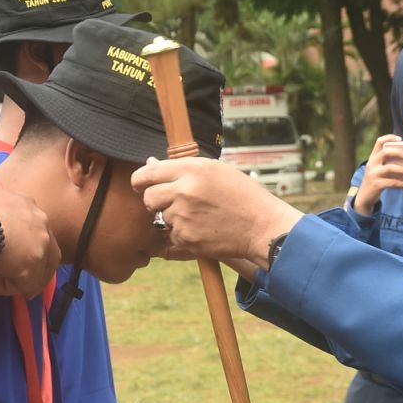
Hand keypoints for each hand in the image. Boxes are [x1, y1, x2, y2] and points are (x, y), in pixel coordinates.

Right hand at [0, 188, 60, 296]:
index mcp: (26, 203)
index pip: (36, 228)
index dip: (27, 247)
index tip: (15, 260)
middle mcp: (39, 220)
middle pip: (48, 252)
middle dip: (36, 271)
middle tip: (21, 285)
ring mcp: (40, 242)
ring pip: (36, 271)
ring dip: (14, 282)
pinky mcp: (32, 262)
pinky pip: (23, 285)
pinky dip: (2, 289)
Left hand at [131, 157, 302, 267]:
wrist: (262, 227)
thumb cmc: (242, 195)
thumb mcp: (216, 171)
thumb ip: (181, 168)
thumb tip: (149, 164)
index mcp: (191, 169)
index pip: (147, 173)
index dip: (140, 181)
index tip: (140, 185)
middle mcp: (184, 191)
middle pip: (149, 197)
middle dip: (156, 202)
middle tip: (175, 204)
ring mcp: (183, 216)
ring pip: (162, 218)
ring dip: (174, 219)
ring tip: (201, 217)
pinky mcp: (186, 238)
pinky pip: (172, 237)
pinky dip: (183, 236)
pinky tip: (204, 230)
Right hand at [352, 134, 402, 215]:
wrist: (364, 197)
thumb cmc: (377, 180)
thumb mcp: (379, 170)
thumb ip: (389, 163)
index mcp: (373, 157)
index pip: (379, 142)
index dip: (389, 138)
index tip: (400, 139)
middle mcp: (372, 164)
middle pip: (385, 152)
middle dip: (399, 153)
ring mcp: (373, 174)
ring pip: (389, 168)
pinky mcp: (376, 185)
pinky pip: (392, 182)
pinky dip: (402, 183)